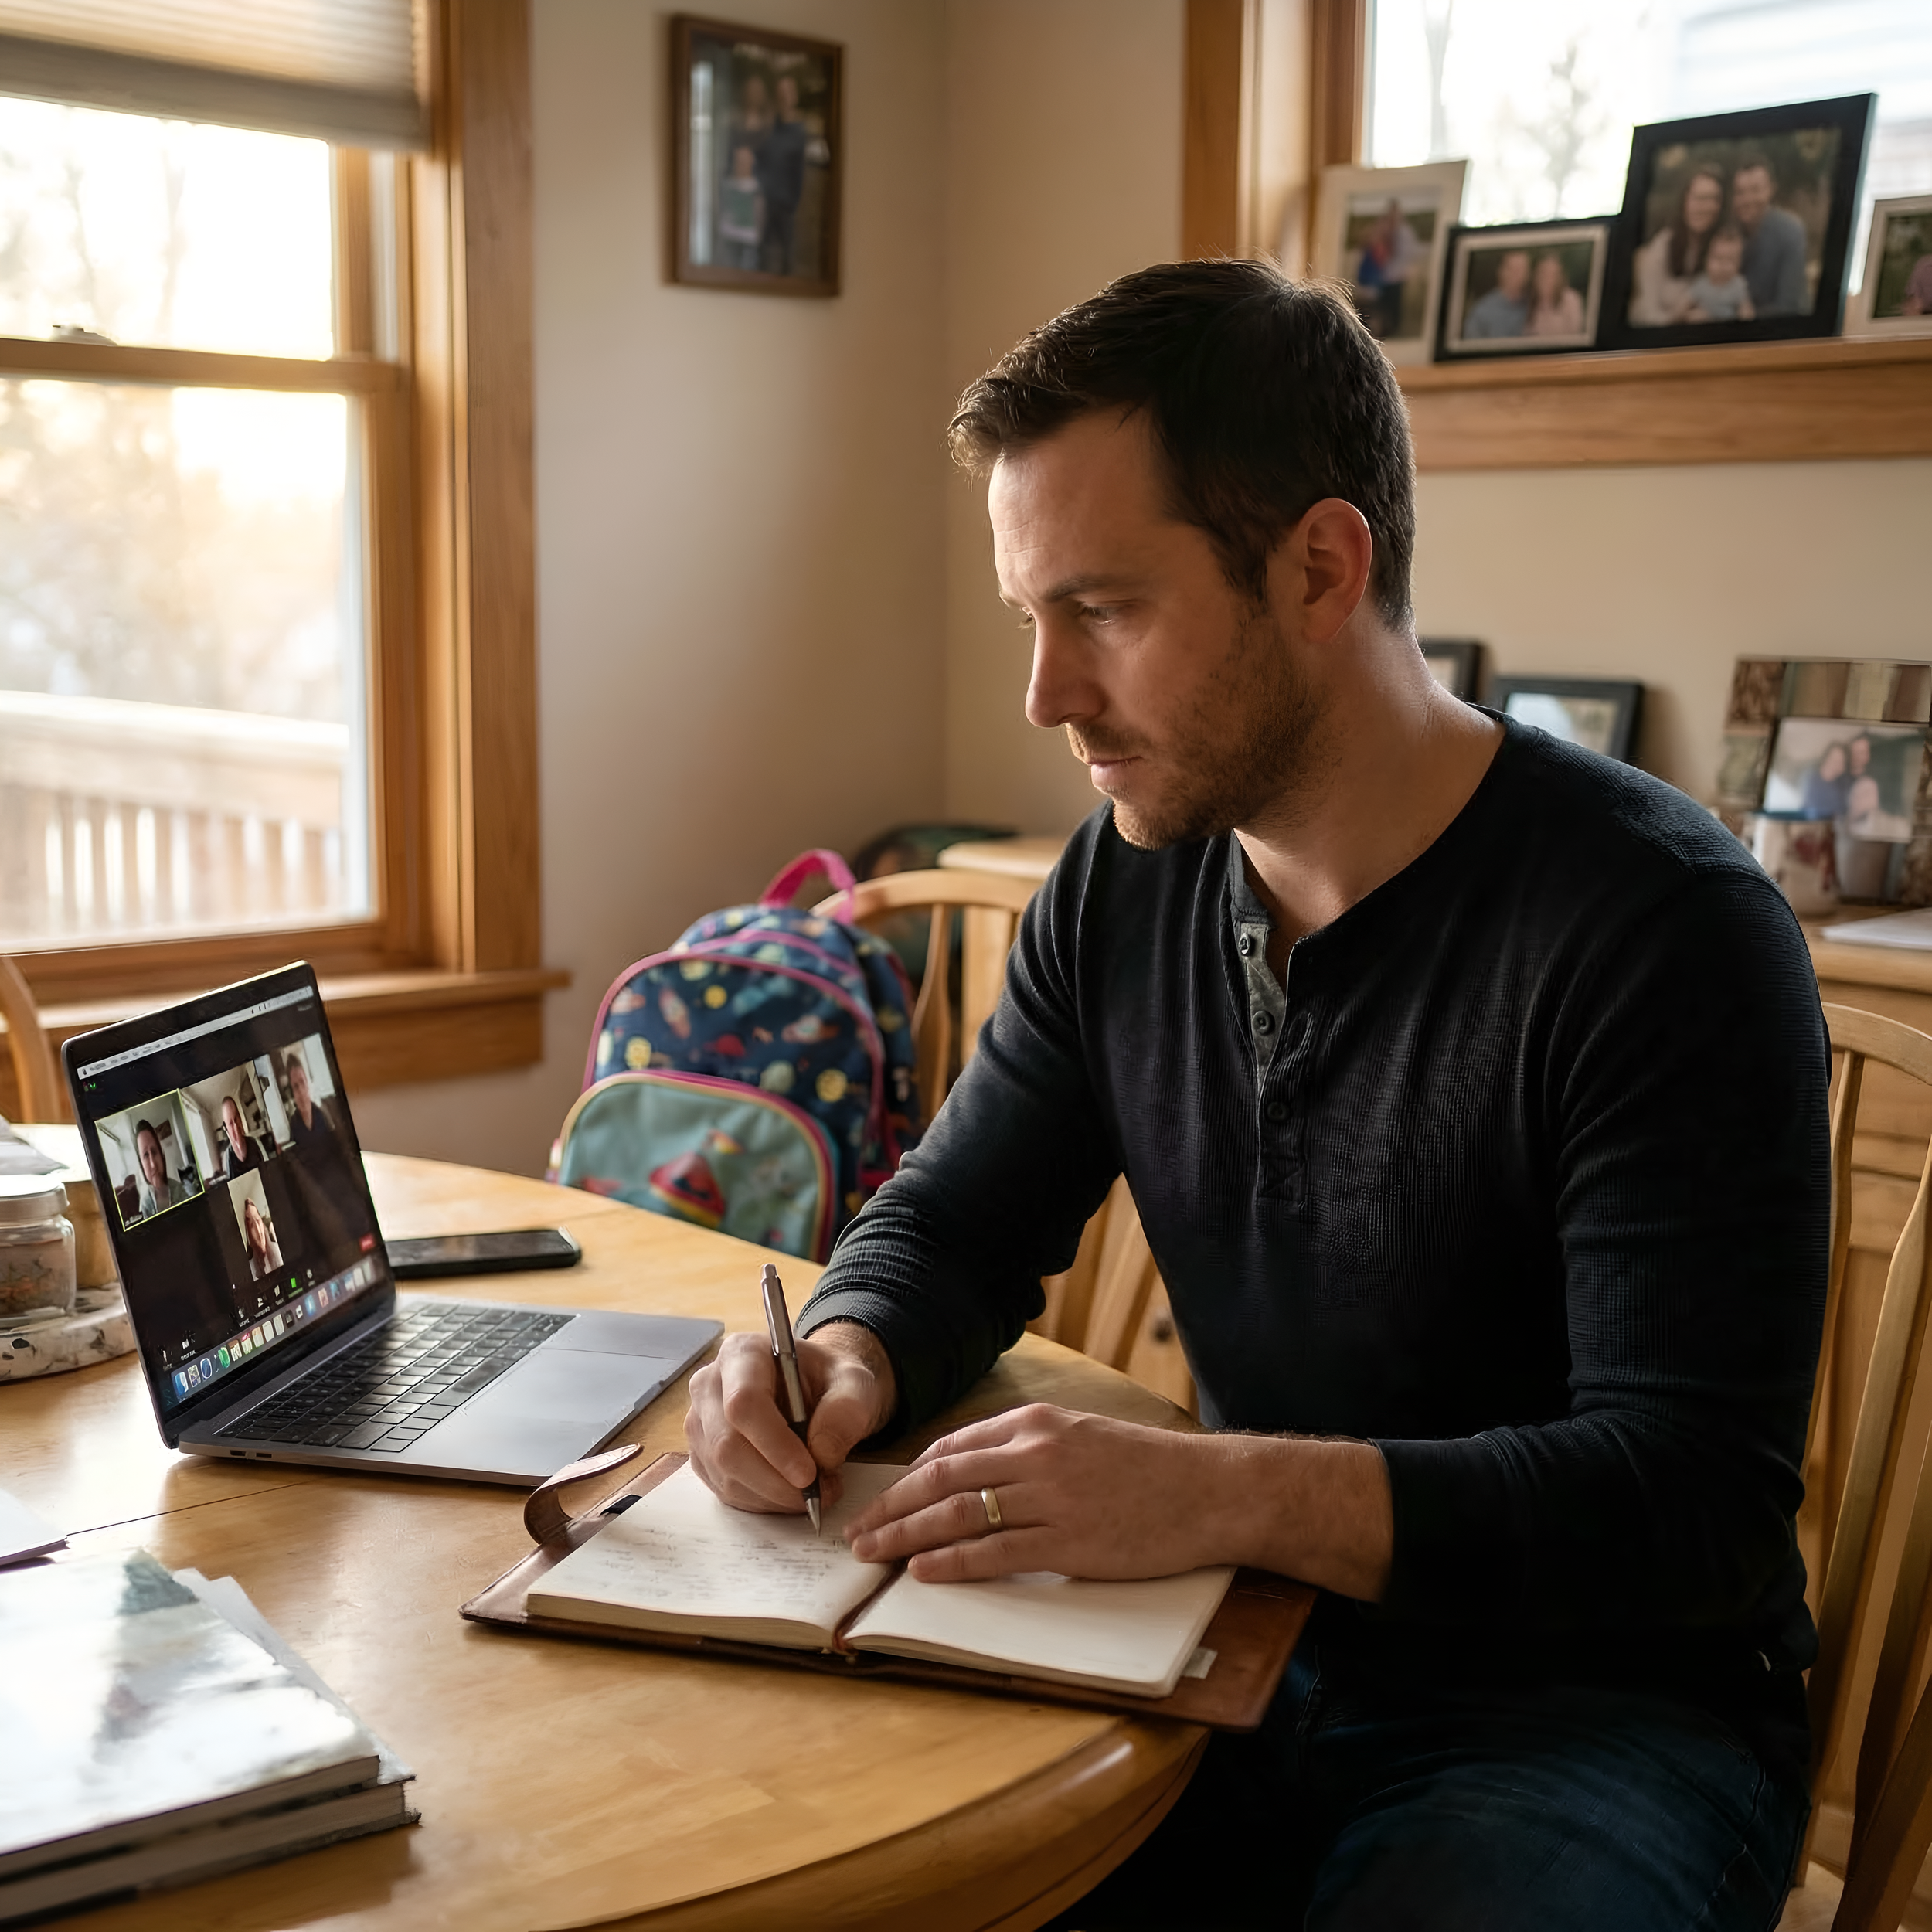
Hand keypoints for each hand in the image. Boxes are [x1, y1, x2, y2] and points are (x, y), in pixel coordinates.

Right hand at [684, 1320, 895, 1514]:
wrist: (816, 1393)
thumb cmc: (829, 1382)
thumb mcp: (854, 1382)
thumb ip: (847, 1409)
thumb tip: (822, 1453)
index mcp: (742, 1353)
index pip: (744, 1402)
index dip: (774, 1443)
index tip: (809, 1473)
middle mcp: (710, 1386)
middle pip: (727, 1445)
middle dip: (777, 1480)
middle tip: (820, 1491)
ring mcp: (701, 1423)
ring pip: (725, 1475)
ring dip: (774, 1495)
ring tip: (815, 1490)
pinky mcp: (702, 1456)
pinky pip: (725, 1491)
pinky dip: (763, 1501)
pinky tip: (790, 1491)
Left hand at [847, 1405, 1394, 1597]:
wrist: (1210, 1491)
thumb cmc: (1148, 1468)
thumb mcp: (1082, 1436)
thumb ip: (1029, 1448)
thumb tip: (972, 1472)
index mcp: (1037, 1423)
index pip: (951, 1447)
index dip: (908, 1477)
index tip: (881, 1497)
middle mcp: (1036, 1453)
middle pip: (941, 1479)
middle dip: (891, 1506)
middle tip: (856, 1531)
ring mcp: (1051, 1500)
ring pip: (958, 1515)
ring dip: (906, 1535)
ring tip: (874, 1553)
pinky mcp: (1069, 1545)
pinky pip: (995, 1553)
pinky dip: (952, 1562)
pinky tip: (924, 1571)